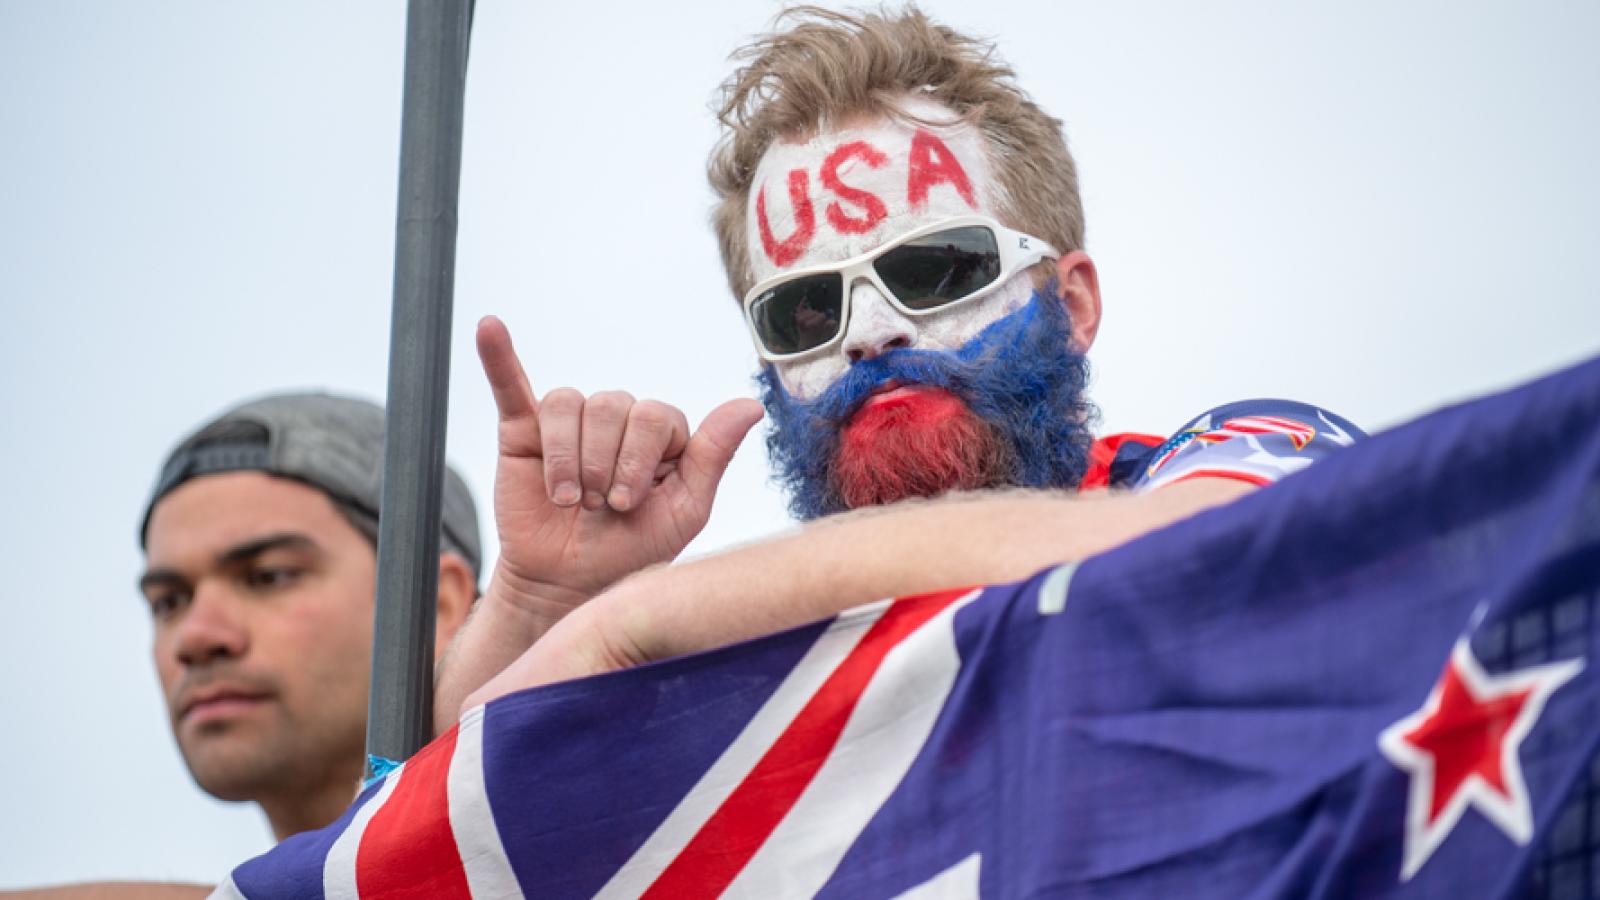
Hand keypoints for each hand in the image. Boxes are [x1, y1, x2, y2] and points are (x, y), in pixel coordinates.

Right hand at [476, 315, 763, 622]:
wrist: (569, 583)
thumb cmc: (630, 551)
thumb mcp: (684, 511)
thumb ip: (713, 455)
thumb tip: (751, 404)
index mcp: (659, 434)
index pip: (655, 415)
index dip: (638, 459)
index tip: (626, 504)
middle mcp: (617, 419)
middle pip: (612, 405)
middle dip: (602, 463)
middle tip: (594, 506)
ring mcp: (570, 422)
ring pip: (569, 404)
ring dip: (567, 458)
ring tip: (566, 498)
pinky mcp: (523, 430)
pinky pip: (512, 384)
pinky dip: (499, 357)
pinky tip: (490, 328)